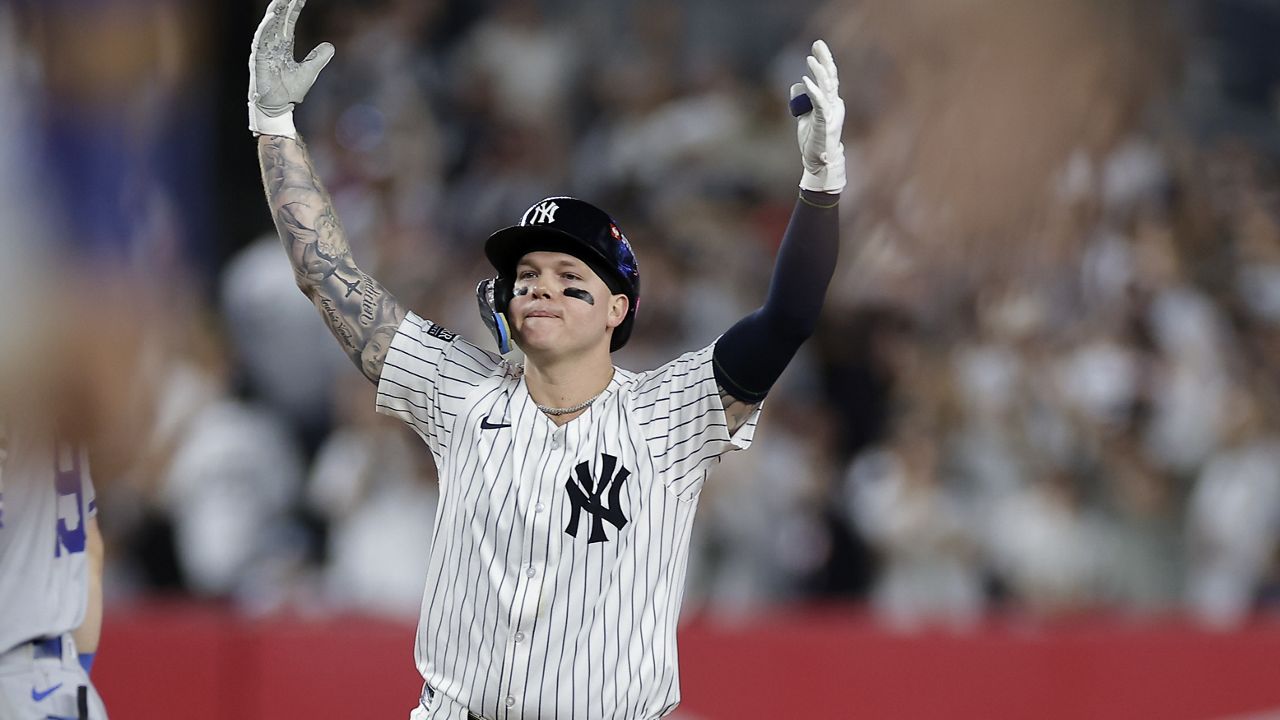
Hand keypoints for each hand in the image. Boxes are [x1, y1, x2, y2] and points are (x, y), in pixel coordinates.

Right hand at [248, 0, 333, 137]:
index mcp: (283, 45)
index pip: (288, 21)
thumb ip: (318, 57)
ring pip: (269, 25)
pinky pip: (261, 39)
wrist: (278, 107)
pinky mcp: (258, 58)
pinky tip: (271, 17)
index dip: (294, 8)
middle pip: (278, 18)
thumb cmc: (290, 91)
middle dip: (284, 4)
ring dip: (274, 11)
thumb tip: (330, 45)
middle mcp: (272, 44)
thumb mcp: (310, 71)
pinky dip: (266, 28)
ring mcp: (264, 50)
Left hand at [791, 40, 845, 192]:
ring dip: (819, 72)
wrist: (818, 162)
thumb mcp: (804, 116)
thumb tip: (797, 85)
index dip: (824, 61)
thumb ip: (802, 100)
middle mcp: (834, 106)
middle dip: (824, 59)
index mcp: (831, 103)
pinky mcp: (824, 124)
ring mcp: (830, 114)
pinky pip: (819, 104)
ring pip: (827, 88)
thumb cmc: (812, 140)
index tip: (817, 47)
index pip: (829, 78)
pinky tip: (805, 81)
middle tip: (818, 43)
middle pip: (830, 78)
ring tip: (810, 59)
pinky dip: (813, 92)